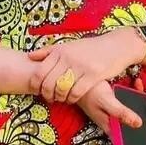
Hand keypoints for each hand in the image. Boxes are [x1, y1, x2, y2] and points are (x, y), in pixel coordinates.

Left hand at [28, 28, 144, 103]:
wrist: (115, 46)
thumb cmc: (89, 48)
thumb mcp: (68, 46)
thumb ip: (49, 51)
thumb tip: (30, 56)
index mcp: (60, 51)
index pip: (39, 72)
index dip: (36, 85)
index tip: (39, 90)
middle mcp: (68, 58)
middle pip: (48, 83)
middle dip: (47, 95)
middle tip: (51, 98)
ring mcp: (80, 67)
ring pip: (61, 89)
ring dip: (60, 98)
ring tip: (62, 98)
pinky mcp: (93, 75)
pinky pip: (76, 92)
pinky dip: (72, 98)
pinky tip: (73, 98)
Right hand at [77, 79, 145, 138]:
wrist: (74, 77)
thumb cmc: (88, 91)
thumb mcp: (106, 101)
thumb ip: (121, 113)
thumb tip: (139, 124)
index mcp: (113, 128)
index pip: (133, 140)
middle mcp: (115, 122)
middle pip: (137, 126)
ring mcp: (115, 111)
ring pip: (135, 112)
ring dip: (145, 105)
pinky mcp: (115, 101)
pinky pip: (129, 99)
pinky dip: (136, 93)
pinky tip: (137, 82)